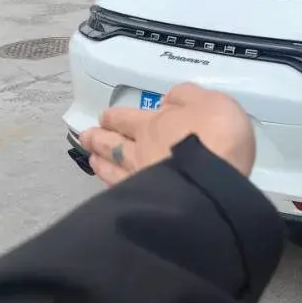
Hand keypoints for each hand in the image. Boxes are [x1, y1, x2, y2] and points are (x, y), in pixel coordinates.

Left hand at [80, 83, 255, 185]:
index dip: (114, 117)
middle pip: (112, 144)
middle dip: (99, 139)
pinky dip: (113, 188)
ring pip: (113, 170)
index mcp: (152, 125)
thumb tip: (167, 100)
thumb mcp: (210, 101)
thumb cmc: (215, 136)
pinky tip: (112, 190)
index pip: (125, 118)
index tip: (103, 118)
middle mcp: (139, 152)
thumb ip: (186, 97)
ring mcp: (140, 180)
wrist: (216, 183)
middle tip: (86, 137)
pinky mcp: (146, 206)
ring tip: (93, 161)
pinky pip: (122, 193)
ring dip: (102, 163)